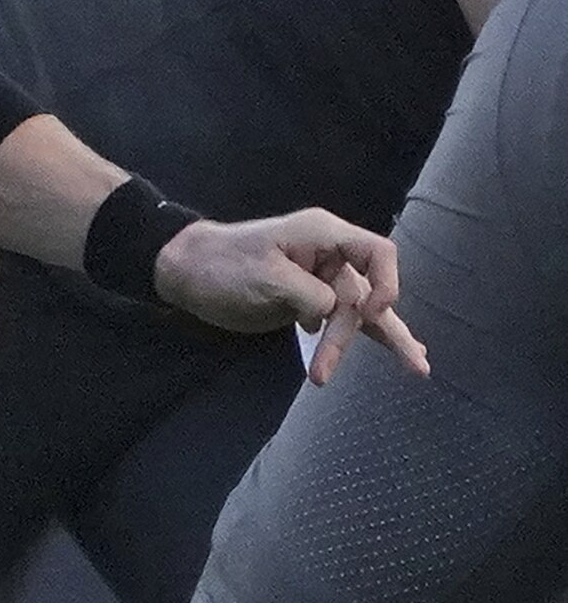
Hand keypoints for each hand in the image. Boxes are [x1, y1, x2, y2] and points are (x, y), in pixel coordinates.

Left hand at [155, 211, 425, 382]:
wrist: (185, 273)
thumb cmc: (221, 265)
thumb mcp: (265, 277)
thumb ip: (307, 294)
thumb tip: (331, 314)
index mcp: (323, 236)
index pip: (378, 253)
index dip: (385, 283)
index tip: (369, 313)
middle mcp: (330, 256)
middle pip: (369, 292)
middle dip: (378, 330)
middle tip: (408, 366)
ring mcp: (320, 280)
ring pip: (361, 311)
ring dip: (380, 339)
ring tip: (416, 366)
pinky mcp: (308, 302)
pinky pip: (343, 319)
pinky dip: (361, 336)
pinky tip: (391, 346)